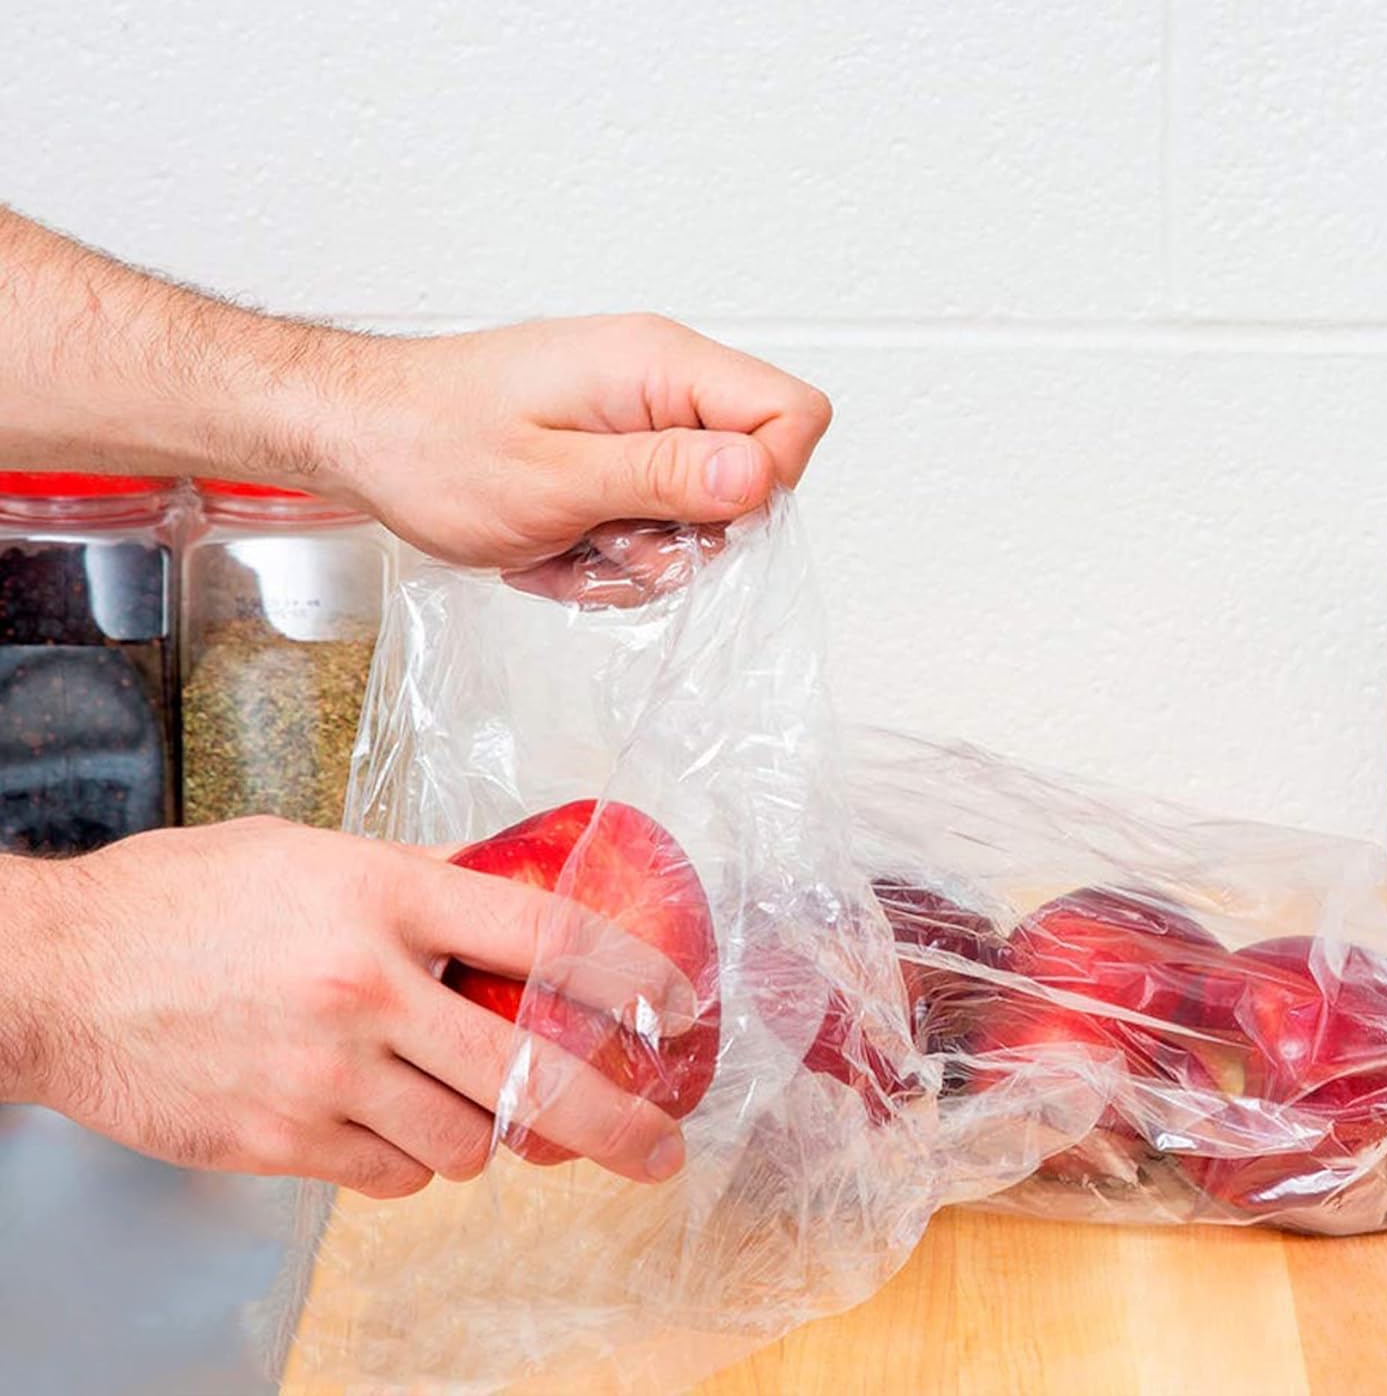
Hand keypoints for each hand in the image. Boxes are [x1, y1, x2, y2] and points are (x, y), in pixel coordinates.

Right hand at [4, 820, 699, 1196]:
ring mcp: (323, 1074)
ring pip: (464, 1142)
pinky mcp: (280, 1141)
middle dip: (614, 1123)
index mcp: (384, 896)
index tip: (680, 1007)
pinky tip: (389, 1123)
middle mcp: (366, 988)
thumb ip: (416, 877)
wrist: (56, 973)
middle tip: (659, 1149)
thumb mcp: (313, 854)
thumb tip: (505, 890)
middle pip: (528, 1073)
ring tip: (468, 1103)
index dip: (631, 977)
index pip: (545, 935)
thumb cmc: (184, 899)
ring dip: (486, 1133)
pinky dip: (410, 1160)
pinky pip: (391, 1177)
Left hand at [332, 314, 830, 590]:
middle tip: (606, 542)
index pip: (792, 416)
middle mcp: (661, 382)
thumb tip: (760, 475)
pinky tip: (554, 547)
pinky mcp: (616, 451)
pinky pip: (653, 523)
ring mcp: (639, 418)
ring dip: (637, 557)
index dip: (763, 486)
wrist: (362, 436)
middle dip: (685, 539)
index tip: (688, 522)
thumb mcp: (551, 479)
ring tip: (564, 547)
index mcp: (658, 365)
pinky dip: (608, 555)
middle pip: (750, 480)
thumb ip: (662, 475)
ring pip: (700, 517)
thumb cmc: (432, 447)